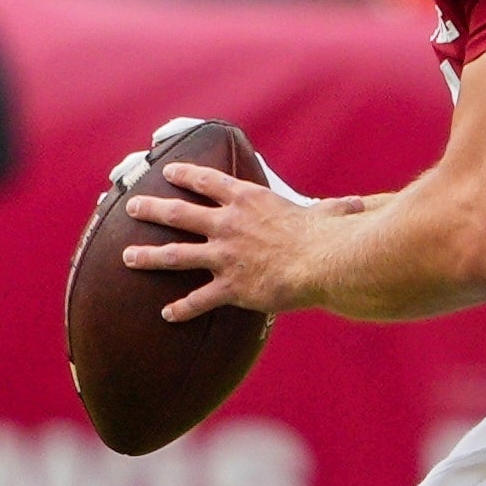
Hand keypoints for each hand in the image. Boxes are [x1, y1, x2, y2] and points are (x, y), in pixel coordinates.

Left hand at [122, 159, 320, 319]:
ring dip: (148, 256)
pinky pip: (199, 300)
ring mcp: (224, 256)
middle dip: (152, 209)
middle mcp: (227, 224)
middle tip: (133, 206)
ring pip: (175, 254)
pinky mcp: (230, 287)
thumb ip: (333, 210)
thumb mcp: (327, 214)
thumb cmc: (327, 236)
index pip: (208, 182)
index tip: (168, 171)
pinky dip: (182, 308)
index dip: (185, 175)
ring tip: (127, 257)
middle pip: (179, 213)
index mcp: (248, 200)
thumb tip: (358, 206)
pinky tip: (166, 314)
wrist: (321, 262)